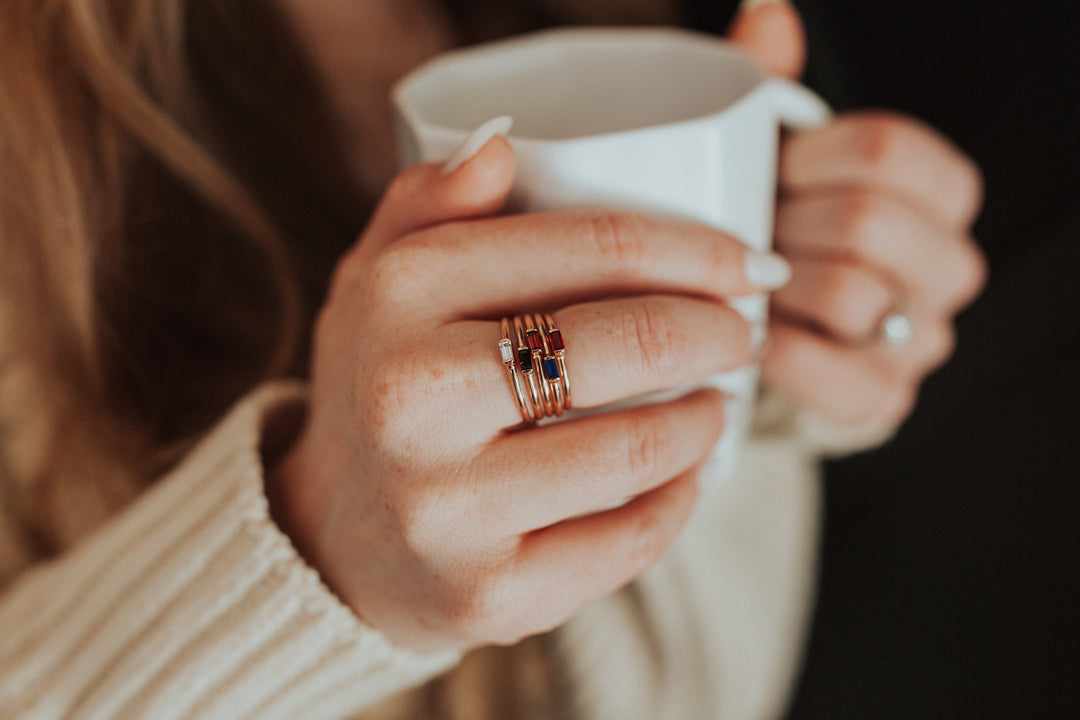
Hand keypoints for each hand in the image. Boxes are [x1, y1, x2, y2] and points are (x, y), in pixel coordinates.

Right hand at [273, 136, 789, 652]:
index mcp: (396, 297)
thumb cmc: (379, 388)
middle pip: (629, 343)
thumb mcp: (377, 280)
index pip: (591, 247)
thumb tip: (502, 142)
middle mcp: (412, 399)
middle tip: (741, 332)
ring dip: (706, 419)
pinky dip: (679, 501)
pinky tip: (681, 477)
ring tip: (713, 404)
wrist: (329, 540)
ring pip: (641, 448)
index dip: (695, 248)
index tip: (743, 262)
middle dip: (717, 331)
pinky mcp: (488, 594)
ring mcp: (447, 507)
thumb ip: (429, 201)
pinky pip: (630, 541)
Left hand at [765, 112, 985, 425]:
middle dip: (785, 225)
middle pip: (864, 221)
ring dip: (776, 287)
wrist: (781, 337)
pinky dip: (778, 347)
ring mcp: (921, 337)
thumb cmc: (782, 236)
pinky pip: (829, 370)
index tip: (772, 172)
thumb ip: (778, 91)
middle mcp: (947, 267)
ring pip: (846, 294)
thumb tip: (768, 20)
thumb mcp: (783, 162)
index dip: (809, 159)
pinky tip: (756, 332)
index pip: (887, 152)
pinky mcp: (882, 397)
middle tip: (751, 235)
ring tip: (751, 285)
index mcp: (938, 196)